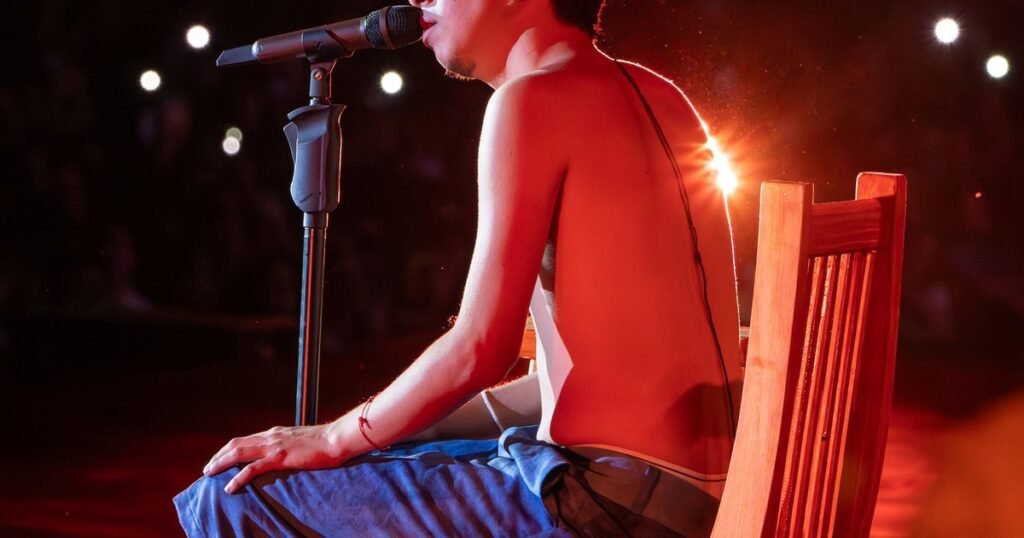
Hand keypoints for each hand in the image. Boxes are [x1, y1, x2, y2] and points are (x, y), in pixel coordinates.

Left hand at [203, 423, 345, 492]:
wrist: (336, 439)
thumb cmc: (324, 442)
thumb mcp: (301, 441)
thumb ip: (290, 445)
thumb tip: (286, 454)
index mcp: (275, 433)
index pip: (245, 440)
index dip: (229, 449)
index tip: (219, 459)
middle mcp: (270, 436)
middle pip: (236, 444)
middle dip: (218, 456)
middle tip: (207, 469)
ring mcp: (274, 446)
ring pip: (238, 453)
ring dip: (220, 463)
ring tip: (209, 474)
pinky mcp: (280, 457)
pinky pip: (252, 468)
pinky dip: (238, 477)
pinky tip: (229, 487)